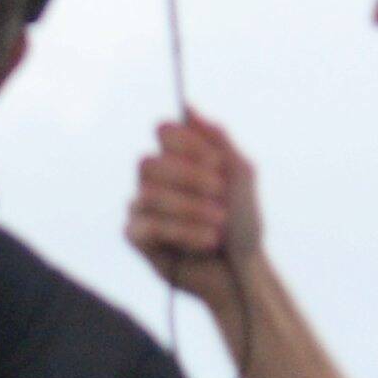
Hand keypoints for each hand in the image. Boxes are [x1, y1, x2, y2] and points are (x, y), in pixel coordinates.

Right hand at [126, 114, 259, 330]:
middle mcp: (155, 179)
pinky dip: (182, 232)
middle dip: (190, 179)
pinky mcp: (134, 236)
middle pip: (149, 163)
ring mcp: (141, 207)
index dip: (187, 144)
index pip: (164, 131)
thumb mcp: (241, 174)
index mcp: (180, 159)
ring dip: (192, 210)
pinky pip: (146, 224)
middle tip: (220, 195)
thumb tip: (188, 107)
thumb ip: (217, 139)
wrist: (241, 270)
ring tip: (219, 225)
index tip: (218, 164)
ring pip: (148, 195)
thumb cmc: (244, 223)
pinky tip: (206, 242)